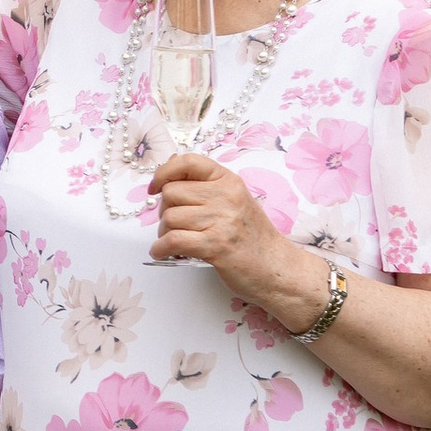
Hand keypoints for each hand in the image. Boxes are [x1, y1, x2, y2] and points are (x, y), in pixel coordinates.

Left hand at [145, 152, 321, 318]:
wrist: (276, 268)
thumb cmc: (251, 237)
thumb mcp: (234, 202)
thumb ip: (205, 186)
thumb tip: (168, 169)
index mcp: (229, 181)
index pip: (188, 162)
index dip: (164, 172)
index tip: (154, 188)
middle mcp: (226, 196)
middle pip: (171, 193)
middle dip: (164, 212)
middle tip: (174, 226)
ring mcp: (222, 221)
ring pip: (170, 218)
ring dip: (164, 234)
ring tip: (176, 243)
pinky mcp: (216, 246)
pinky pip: (173, 240)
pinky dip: (160, 249)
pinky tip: (163, 253)